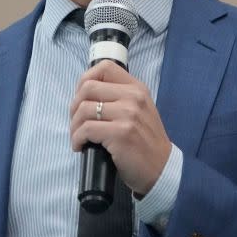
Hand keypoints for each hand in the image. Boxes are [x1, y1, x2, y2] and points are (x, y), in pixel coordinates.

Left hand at [69, 60, 171, 195]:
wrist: (162, 169)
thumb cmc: (146, 142)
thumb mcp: (140, 111)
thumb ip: (119, 98)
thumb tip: (85, 95)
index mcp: (137, 88)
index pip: (105, 67)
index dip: (85, 80)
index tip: (81, 98)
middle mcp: (133, 97)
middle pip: (88, 88)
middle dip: (74, 106)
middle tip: (76, 122)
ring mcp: (128, 115)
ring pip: (83, 109)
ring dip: (74, 126)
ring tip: (78, 137)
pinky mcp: (120, 134)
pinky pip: (86, 129)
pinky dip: (77, 139)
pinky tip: (81, 146)